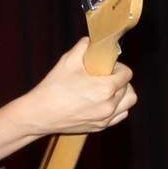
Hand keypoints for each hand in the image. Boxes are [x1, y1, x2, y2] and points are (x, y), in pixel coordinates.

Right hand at [19, 37, 136, 136]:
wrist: (39, 114)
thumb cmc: (53, 88)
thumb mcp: (68, 60)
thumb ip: (84, 47)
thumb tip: (92, 41)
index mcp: (105, 88)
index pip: (127, 74)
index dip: (118, 66)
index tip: (107, 66)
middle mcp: (109, 105)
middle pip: (129, 88)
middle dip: (120, 79)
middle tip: (106, 76)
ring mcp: (105, 119)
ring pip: (128, 103)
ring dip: (122, 94)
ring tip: (109, 89)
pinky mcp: (100, 127)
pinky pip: (120, 116)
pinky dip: (117, 108)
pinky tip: (105, 101)